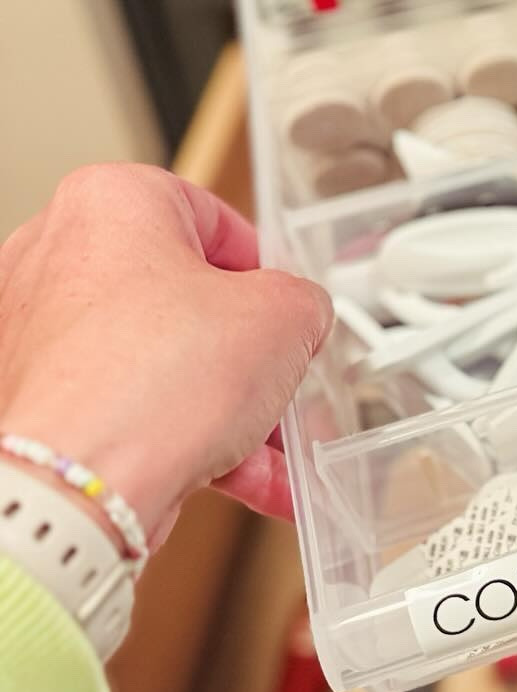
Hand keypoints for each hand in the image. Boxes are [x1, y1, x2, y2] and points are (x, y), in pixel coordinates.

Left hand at [0, 164, 332, 545]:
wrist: (74, 490)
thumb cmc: (147, 386)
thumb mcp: (283, 319)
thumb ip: (304, 302)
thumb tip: (298, 316)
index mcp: (110, 201)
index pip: (214, 219)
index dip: (267, 270)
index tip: (288, 305)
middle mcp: (58, 256)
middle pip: (184, 298)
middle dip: (244, 351)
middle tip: (280, 378)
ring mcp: (37, 332)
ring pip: (159, 362)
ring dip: (223, 406)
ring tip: (271, 449)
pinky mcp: (38, 400)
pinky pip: (129, 409)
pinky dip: (181, 437)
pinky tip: (240, 476)